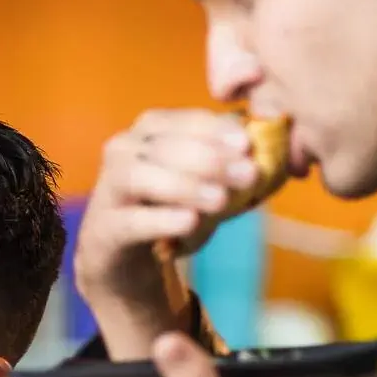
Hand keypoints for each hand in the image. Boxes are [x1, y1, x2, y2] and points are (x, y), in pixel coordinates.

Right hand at [76, 110, 277, 343]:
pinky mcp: (103, 228)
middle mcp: (122, 151)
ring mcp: (108, 189)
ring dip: (185, 185)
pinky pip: (132, 220)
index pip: (183, 120)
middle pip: (164, 147)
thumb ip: (229, 163)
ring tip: (220, 201)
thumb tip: (273, 153)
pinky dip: (162, 220)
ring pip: (141, 177)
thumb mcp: (201, 180)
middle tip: (248, 175)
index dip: (215, 130)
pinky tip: (190, 223)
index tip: (247, 144)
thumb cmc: (168, 208)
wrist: (121, 255)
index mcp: (149, 131)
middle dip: (210, 159)